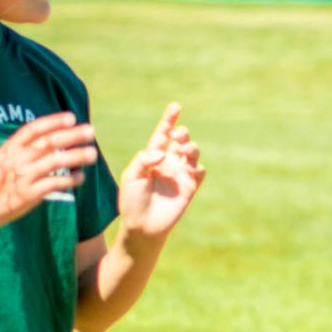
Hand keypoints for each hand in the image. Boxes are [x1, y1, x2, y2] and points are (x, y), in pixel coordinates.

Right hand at [0, 112, 95, 238]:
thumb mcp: (2, 159)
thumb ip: (23, 150)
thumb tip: (51, 140)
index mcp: (10, 148)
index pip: (33, 129)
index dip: (53, 121)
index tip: (71, 117)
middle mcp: (17, 159)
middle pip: (48, 142)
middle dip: (71, 135)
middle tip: (90, 131)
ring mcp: (23, 176)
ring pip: (54, 162)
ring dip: (76, 156)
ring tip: (92, 153)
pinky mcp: (28, 194)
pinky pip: (54, 184)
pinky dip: (69, 180)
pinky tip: (80, 177)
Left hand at [117, 103, 206, 244]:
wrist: (142, 225)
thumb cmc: (132, 201)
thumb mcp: (131, 176)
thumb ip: (144, 159)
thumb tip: (162, 153)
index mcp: (152, 157)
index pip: (163, 134)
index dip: (169, 120)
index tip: (176, 106)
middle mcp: (168, 162)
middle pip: (180, 139)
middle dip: (182, 133)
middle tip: (178, 136)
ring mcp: (180, 174)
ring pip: (193, 152)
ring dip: (191, 147)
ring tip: (184, 151)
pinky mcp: (190, 187)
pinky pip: (200, 171)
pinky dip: (198, 167)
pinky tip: (190, 169)